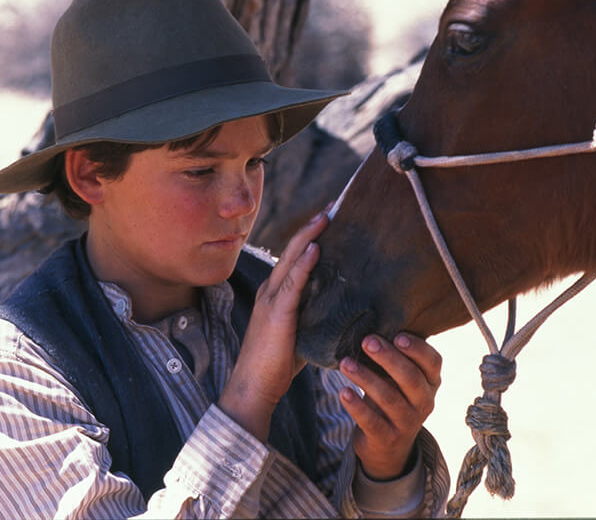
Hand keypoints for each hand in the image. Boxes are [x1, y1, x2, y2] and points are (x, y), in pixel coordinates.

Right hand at [218, 211, 328, 440]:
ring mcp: (272, 300)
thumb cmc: (276, 366)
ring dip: (310, 236)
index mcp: (275, 294)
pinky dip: (305, 263)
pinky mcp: (277, 314)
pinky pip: (293, 283)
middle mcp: (271, 290)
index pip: (294, 257)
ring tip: (328, 216)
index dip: (310, 236)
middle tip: (333, 206)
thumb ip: (314, 318)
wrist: (254, 388)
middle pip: (292, 250)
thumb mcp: (300, 334)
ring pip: (292, 259)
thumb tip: (341, 311)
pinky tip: (317, 248)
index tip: (328, 218)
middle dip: (312, 227)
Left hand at [339, 333, 441, 479]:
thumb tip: (371, 322)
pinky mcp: (387, 438)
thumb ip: (394, 355)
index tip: (397, 335)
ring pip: (389, 398)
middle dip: (388, 358)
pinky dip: (356, 407)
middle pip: (410, 378)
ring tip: (345, 364)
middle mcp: (424, 402)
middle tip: (367, 341)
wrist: (388, 444)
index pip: (433, 362)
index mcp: (430, 381)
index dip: (417, 349)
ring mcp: (407, 422)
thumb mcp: (399, 377)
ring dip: (366, 378)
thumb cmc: (392, 396)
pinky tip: (343, 392)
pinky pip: (372, 421)